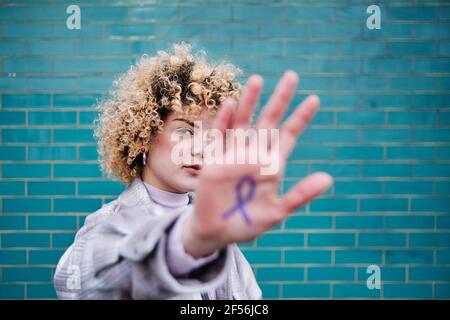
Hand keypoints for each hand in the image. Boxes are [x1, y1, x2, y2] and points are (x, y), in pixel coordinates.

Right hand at [183, 71, 333, 257]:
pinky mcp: (215, 160)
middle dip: (280, 99)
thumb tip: (328, 178)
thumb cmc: (248, 223)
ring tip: (258, 79)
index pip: (289, 135)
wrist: (217, 231)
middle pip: (269, 121)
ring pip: (244, 122)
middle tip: (292, 76)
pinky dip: (224, 120)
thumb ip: (300, 195)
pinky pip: (219, 136)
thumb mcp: (278, 212)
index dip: (300, 117)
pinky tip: (231, 104)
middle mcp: (254, 154)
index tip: (314, 99)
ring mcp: (234, 155)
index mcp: (272, 165)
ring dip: (250, 101)